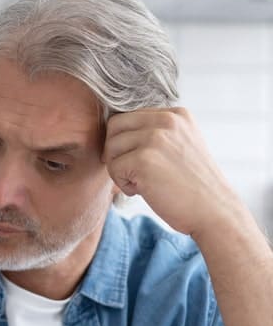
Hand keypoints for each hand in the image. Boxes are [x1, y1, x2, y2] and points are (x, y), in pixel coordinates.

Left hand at [103, 107, 239, 237]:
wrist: (213, 211)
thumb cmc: (191, 185)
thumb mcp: (180, 145)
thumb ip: (155, 133)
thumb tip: (113, 133)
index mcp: (175, 114)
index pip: (128, 117)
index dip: (126, 142)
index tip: (141, 161)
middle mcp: (167, 120)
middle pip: (115, 127)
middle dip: (116, 152)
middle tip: (134, 172)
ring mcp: (155, 138)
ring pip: (111, 148)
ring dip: (119, 169)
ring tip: (142, 182)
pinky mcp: (144, 159)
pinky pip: (114, 168)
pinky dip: (123, 184)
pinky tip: (144, 190)